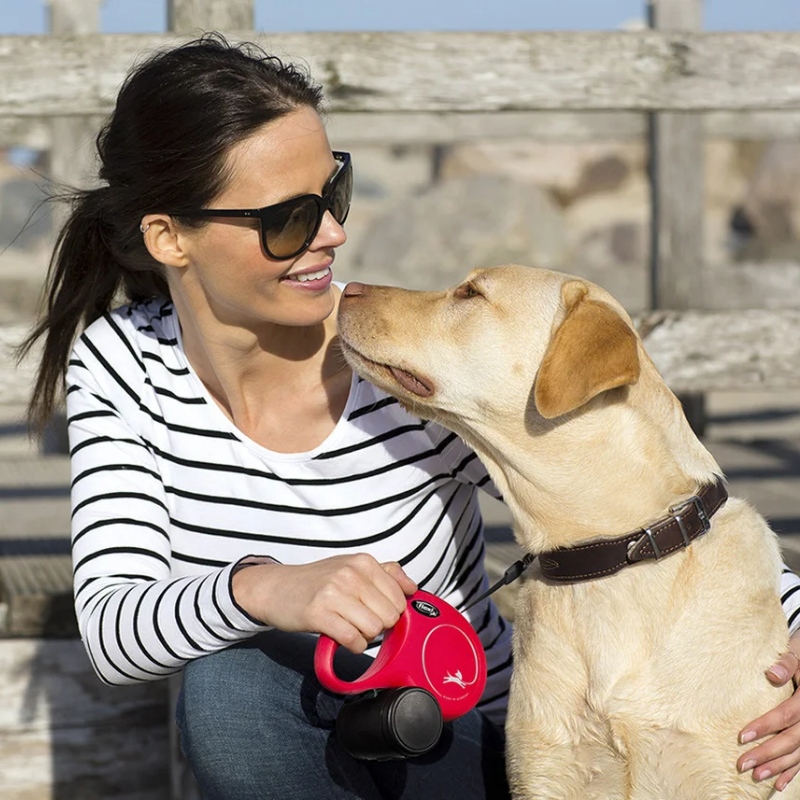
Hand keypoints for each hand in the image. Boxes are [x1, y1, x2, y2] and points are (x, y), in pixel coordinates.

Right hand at [232, 554, 416, 652]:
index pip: (399, 597)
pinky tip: (342, 638)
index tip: (375, 612)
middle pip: (389, 616)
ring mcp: (334, 593)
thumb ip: (386, 573)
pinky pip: (353, 640)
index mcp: (363, 562)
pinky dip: (352, 646)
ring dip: (365, 636)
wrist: (276, 588)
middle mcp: (350, 574)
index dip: (391, 612)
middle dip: (379, 626)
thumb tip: (412, 587)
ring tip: (350, 628)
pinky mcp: (319, 614)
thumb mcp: (352, 567)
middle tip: (360, 621)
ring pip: (374, 629)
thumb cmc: (318, 581)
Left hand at [737, 633, 799, 791]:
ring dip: (778, 766)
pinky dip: (792, 772)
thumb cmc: (799, 656)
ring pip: (799, 753)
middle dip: (767, 753)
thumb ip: (785, 663)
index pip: (785, 715)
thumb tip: (771, 673)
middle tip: (743, 764)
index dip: (765, 726)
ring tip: (757, 775)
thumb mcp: (794, 654)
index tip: (741, 736)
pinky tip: (778, 783)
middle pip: (792, 740)